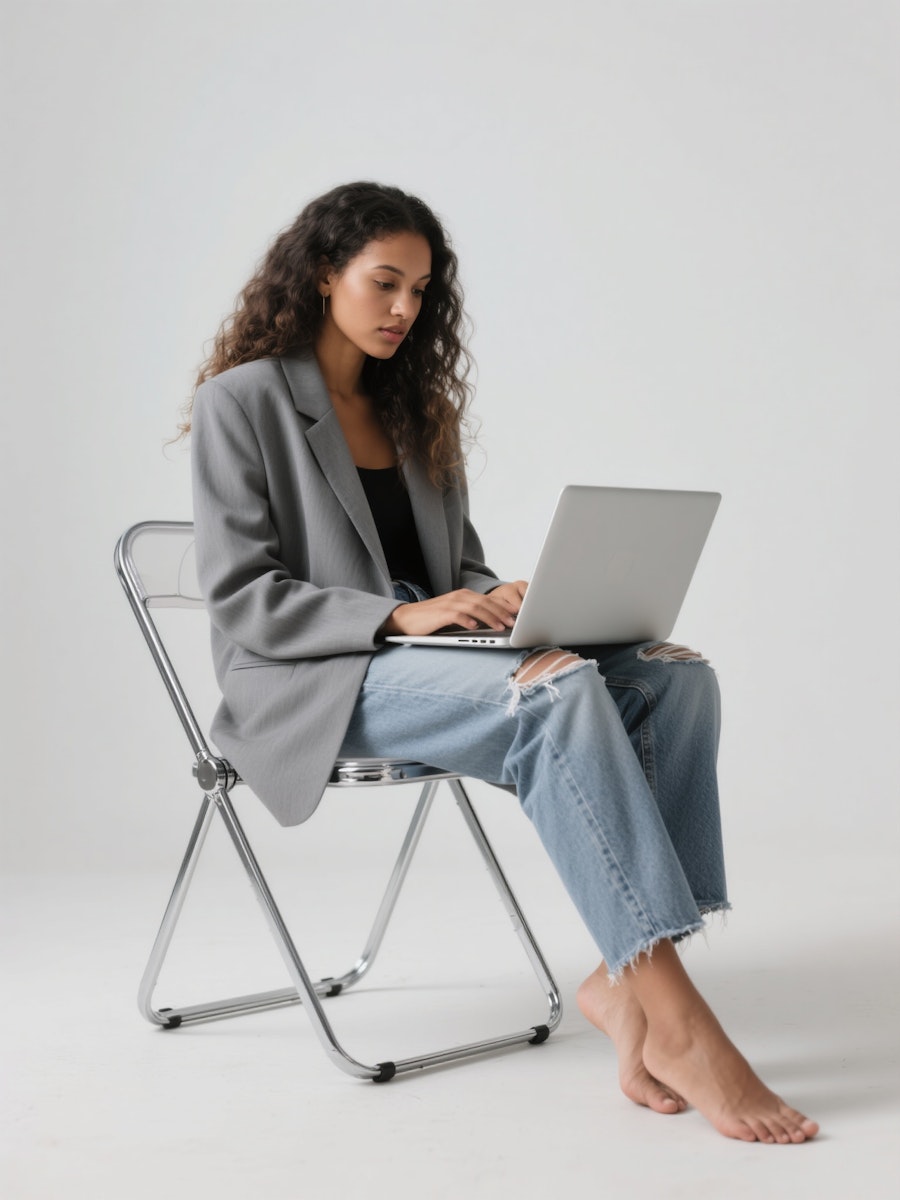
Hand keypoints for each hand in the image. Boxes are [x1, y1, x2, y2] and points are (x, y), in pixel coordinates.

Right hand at [380, 581, 528, 636]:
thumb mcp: (456, 616)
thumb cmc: (433, 620)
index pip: (489, 600)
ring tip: (501, 627)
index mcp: (464, 596)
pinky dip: (468, 620)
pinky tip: (476, 627)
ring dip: (490, 617)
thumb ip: (472, 616)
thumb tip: (492, 625)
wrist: (407, 619)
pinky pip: (457, 615)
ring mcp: (449, 603)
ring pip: (475, 608)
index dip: (504, 607)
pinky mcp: (440, 613)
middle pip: (486, 602)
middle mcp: (459, 596)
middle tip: (515, 622)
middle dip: (502, 612)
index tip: (518, 616)